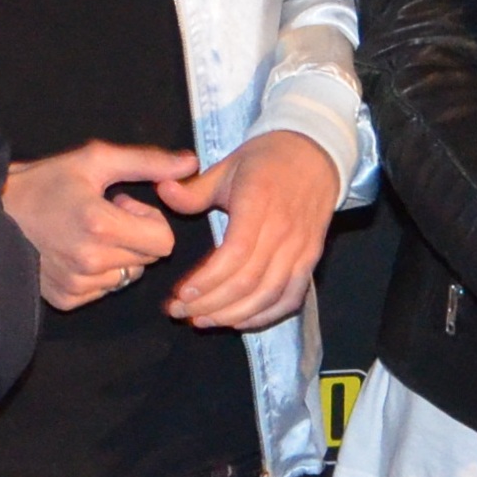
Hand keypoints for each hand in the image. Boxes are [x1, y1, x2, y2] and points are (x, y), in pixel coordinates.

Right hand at [4, 141, 189, 312]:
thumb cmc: (44, 182)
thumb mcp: (94, 161)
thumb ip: (147, 163)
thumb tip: (190, 163)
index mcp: (101, 225)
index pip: (164, 243)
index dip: (150, 221)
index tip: (122, 205)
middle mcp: (92, 261)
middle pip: (148, 260)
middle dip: (135, 237)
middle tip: (102, 216)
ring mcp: (78, 285)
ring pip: (128, 276)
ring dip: (118, 256)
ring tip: (86, 234)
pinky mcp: (67, 299)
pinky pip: (105, 289)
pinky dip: (98, 273)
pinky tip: (74, 252)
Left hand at [160, 130, 340, 331]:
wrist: (315, 155)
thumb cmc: (265, 162)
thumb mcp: (227, 167)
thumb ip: (193, 189)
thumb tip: (162, 192)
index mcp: (258, 203)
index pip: (235, 253)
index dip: (208, 280)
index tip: (181, 293)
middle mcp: (283, 230)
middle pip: (248, 281)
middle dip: (210, 304)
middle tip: (180, 312)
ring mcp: (301, 247)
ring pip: (268, 295)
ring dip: (232, 315)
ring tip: (201, 320)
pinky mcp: (311, 259)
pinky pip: (291, 298)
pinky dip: (265, 316)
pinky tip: (238, 321)